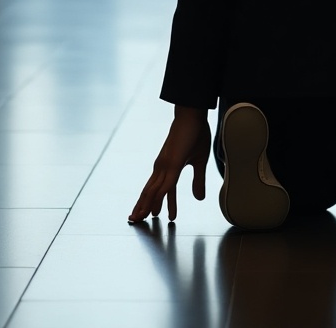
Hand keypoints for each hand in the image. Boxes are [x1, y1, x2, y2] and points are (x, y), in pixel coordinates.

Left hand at [129, 106, 211, 223]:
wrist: (193, 115)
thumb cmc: (196, 134)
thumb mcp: (200, 162)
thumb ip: (198, 180)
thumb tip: (199, 198)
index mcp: (168, 167)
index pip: (160, 189)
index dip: (156, 202)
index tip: (153, 216)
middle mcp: (162, 167)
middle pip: (150, 191)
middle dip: (143, 207)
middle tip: (135, 221)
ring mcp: (165, 165)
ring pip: (153, 191)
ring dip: (147, 206)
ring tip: (142, 219)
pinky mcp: (171, 163)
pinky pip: (164, 185)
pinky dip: (158, 198)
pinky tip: (156, 208)